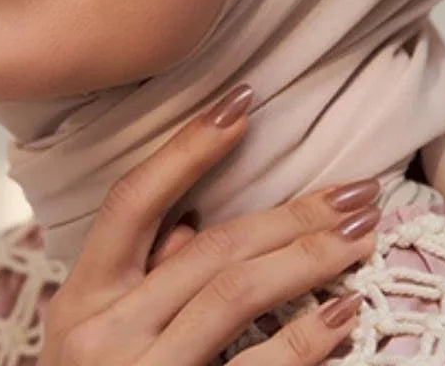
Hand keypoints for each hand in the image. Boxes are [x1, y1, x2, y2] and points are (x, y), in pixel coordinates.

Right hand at [38, 83, 380, 364]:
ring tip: (363, 233)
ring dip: (307, 257)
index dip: (188, 147)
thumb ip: (141, 273)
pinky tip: (342, 313)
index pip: (134, 201)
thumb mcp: (93, 333)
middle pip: (209, 250)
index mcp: (81, 298)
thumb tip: (198, 215)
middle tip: (356, 188)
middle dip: (290, 212)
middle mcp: (104, 333)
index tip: (243, 103)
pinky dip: (303, 340)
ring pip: (234, 296)